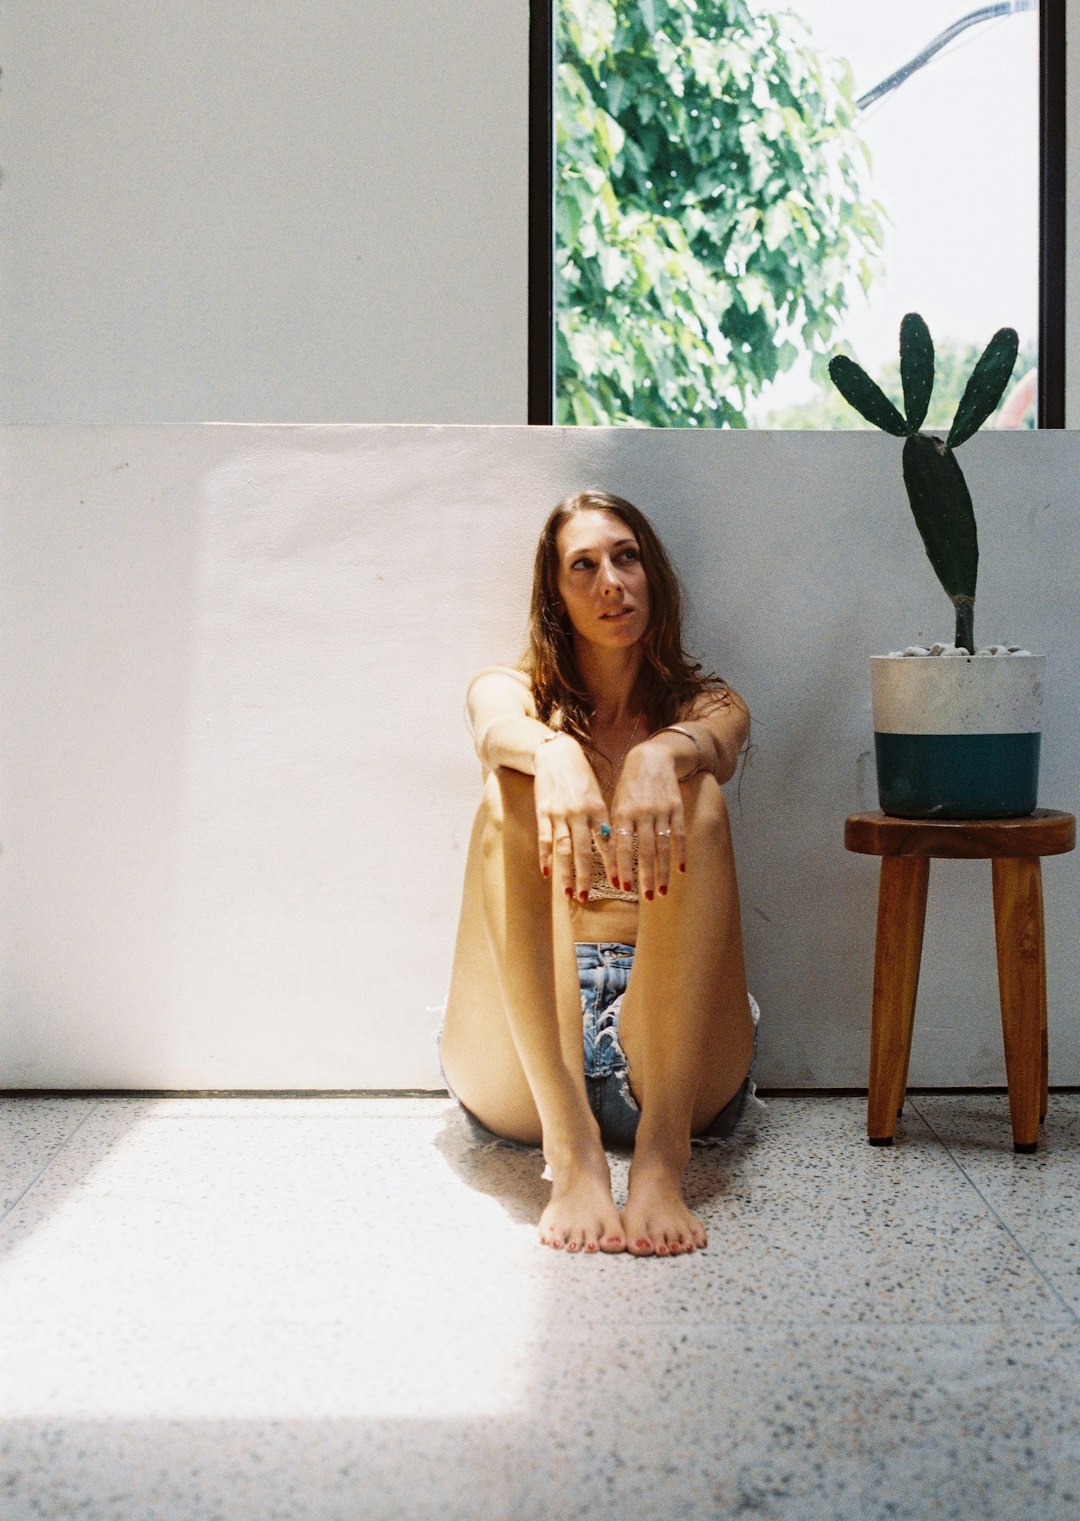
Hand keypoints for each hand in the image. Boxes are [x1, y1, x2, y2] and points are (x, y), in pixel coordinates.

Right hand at [533, 736, 615, 901]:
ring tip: (570, 893)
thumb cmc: (580, 776)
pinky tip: (547, 874)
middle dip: (587, 876)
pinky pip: (545, 839)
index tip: (621, 884)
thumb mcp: (597, 794)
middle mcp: (580, 813)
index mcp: (598, 808)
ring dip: (567, 873)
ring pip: (564, 849)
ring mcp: (560, 813)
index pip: (608, 843)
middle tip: (588, 898)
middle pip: (584, 851)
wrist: (556, 754)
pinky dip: (546, 857)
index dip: (615, 865)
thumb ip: (601, 819)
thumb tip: (611, 845)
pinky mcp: (543, 812)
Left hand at [609, 741, 686, 899]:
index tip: (622, 888)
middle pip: (644, 851)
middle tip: (646, 897)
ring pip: (662, 847)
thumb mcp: (615, 803)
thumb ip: (613, 829)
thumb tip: (608, 858)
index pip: (622, 846)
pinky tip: (680, 871)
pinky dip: (680, 854)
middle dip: (645, 876)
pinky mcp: (677, 808)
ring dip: (662, 872)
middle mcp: (642, 813)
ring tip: (661, 892)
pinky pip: (679, 835)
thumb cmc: (629, 786)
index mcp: (622, 813)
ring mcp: (661, 811)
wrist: (651, 758)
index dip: (622, 868)